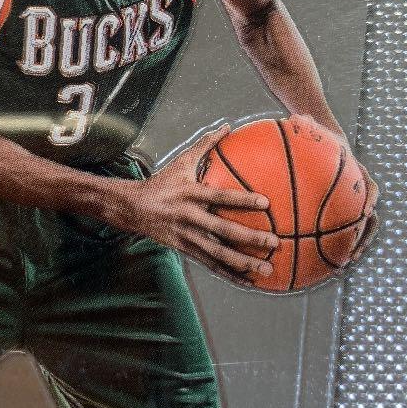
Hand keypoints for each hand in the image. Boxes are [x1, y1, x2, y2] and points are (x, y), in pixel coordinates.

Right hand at [108, 125, 279, 285]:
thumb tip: (227, 125)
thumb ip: (205, 145)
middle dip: (250, 238)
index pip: (220, 197)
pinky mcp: (185, 250)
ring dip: (244, 263)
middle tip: (274, 242)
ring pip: (218, 254)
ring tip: (266, 269)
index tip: (266, 202)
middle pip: (223, 230)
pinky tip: (248, 281)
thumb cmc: (162, 182)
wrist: (132, 208)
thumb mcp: (181, 162)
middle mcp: (189, 217)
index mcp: (191, 194)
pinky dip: (230, 275)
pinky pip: (211, 265)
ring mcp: (187, 237)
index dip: (242, 200)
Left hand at [300, 117, 379, 265]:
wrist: (329, 140)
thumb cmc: (320, 135)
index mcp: (357, 174)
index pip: (370, 189)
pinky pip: (342, 229)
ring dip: (354, 246)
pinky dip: (335, 243)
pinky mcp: (342, 209)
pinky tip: (317, 256)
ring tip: (342, 265)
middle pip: (369, 218)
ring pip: (360, 229)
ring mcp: (353, 203)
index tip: (364, 213)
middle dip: (364, 237)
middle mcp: (359, 192)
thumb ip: (307, 123)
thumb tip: (295, 115)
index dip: (369, 201)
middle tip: (353, 254)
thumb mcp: (314, 128)